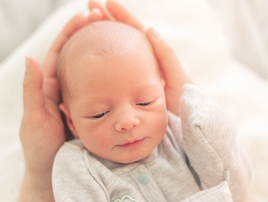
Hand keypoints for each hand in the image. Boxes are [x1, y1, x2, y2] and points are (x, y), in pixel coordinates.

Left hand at [19, 10, 102, 188]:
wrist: (52, 174)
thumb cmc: (40, 149)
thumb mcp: (34, 119)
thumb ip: (32, 90)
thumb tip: (30, 57)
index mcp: (47, 87)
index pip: (59, 52)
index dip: (70, 33)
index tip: (84, 16)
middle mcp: (63, 89)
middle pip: (76, 56)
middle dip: (88, 36)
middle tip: (103, 18)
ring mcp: (79, 100)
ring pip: (91, 71)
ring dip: (101, 53)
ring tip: (115, 35)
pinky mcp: (91, 112)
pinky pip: (102, 90)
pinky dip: (110, 77)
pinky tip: (123, 68)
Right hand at [89, 0, 191, 114]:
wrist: (184, 123)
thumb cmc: (182, 102)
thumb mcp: (176, 78)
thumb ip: (166, 56)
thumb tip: (149, 29)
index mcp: (154, 55)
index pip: (135, 30)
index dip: (121, 15)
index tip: (106, 3)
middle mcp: (141, 61)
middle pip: (121, 35)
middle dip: (106, 19)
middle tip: (90, 7)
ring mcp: (132, 74)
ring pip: (114, 50)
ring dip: (100, 36)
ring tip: (83, 25)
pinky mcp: (127, 86)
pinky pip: (111, 69)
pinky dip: (100, 59)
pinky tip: (88, 56)